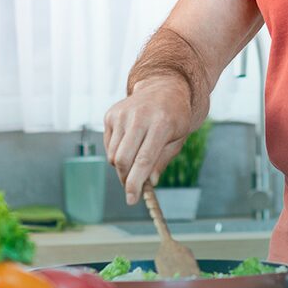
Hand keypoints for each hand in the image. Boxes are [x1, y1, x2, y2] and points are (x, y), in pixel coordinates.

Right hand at [103, 76, 196, 204]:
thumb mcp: (178, 138)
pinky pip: (108, 145)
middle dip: (126, 179)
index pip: (144, 159)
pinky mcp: (111, 114)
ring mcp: (123, 114)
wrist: (164, 87)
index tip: (132, 200)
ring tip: (136, 162)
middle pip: (124, 160)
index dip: (136, 182)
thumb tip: (149, 183)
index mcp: (162, 124)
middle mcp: (140, 117)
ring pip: (113, 155)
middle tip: (132, 187)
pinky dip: (116, 153)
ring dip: (122, 167)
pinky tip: (130, 144)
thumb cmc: (175, 117)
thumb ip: (163, 160)